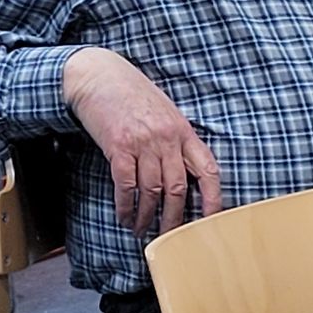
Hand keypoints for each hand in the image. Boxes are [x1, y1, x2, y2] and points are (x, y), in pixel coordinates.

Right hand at [61, 48, 223, 237]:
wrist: (99, 75)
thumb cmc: (132, 95)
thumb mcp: (165, 113)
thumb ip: (176, 141)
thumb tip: (185, 175)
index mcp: (184, 131)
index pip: (208, 170)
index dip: (214, 199)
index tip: (213, 221)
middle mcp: (167, 138)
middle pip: (178, 188)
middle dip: (174, 219)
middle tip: (169, 237)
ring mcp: (143, 142)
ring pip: (152, 191)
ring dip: (147, 216)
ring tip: (141, 230)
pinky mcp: (118, 146)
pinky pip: (126, 184)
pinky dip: (126, 205)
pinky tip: (125, 216)